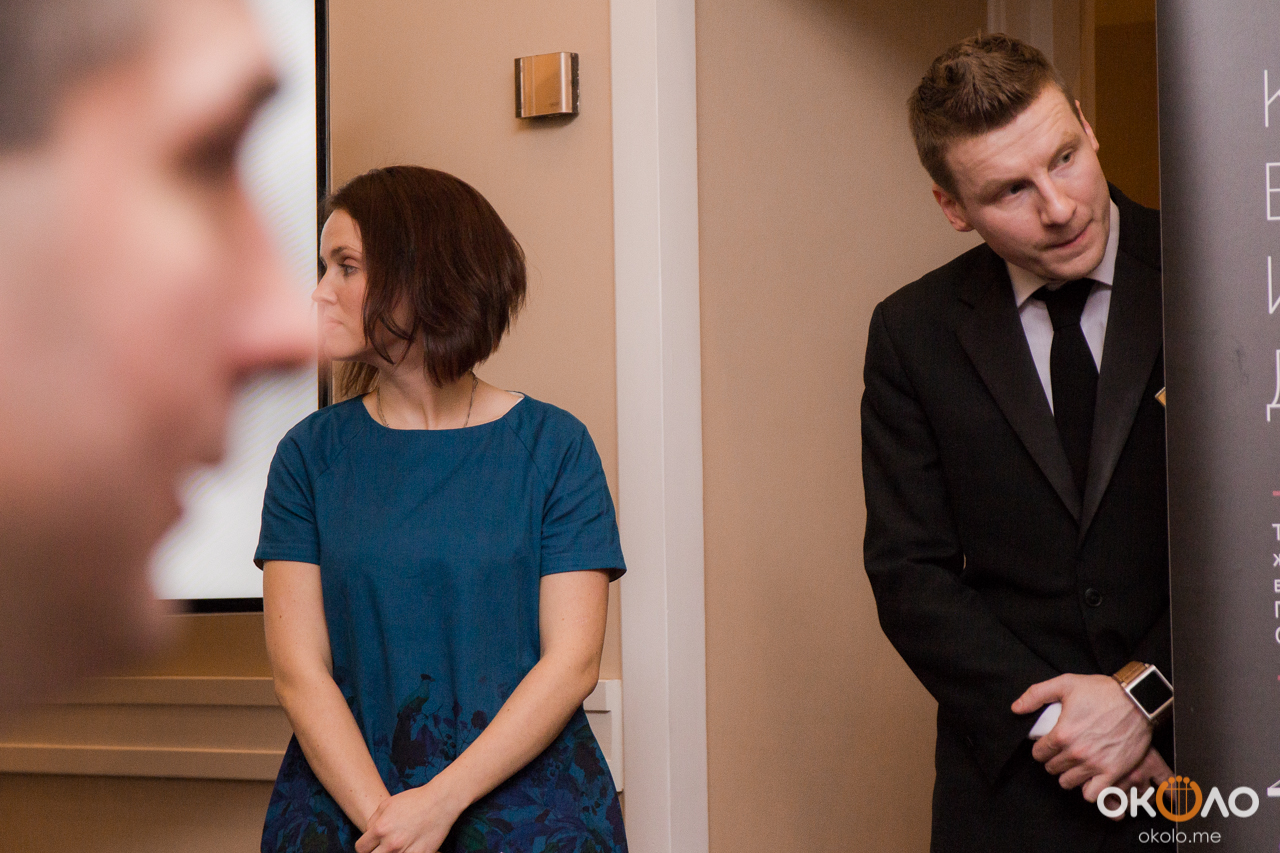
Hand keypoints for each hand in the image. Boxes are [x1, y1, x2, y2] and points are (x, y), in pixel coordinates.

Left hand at [354, 781, 464, 852]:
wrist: (440, 802)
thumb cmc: (414, 800)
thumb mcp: (387, 803)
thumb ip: (373, 821)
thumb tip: (368, 834)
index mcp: (381, 829)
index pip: (361, 848)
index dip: (365, 846)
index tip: (371, 844)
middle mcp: (391, 844)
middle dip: (375, 852)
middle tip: (382, 846)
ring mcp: (407, 852)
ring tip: (398, 844)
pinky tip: (410, 847)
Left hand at [1011, 673, 1150, 802]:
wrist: (1137, 700)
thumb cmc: (1101, 691)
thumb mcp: (1065, 683)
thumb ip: (1036, 695)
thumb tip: (1016, 708)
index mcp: (1062, 734)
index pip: (1038, 753)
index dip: (1040, 748)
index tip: (1047, 744)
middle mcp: (1077, 753)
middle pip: (1052, 768)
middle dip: (1054, 760)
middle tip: (1062, 752)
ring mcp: (1095, 764)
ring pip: (1068, 782)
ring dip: (1068, 774)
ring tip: (1074, 764)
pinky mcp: (1113, 772)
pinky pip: (1092, 794)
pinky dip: (1088, 789)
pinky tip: (1089, 778)